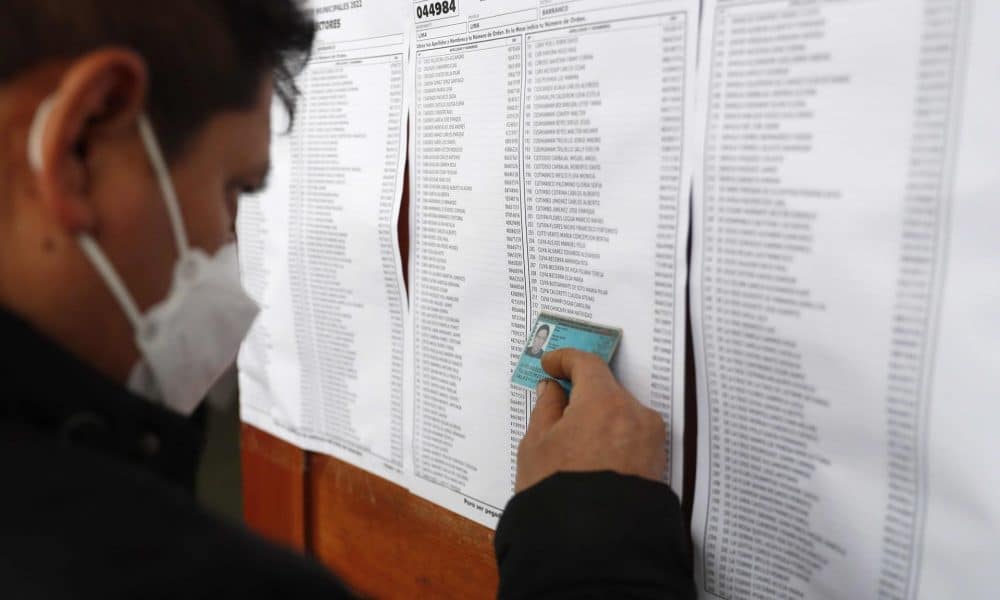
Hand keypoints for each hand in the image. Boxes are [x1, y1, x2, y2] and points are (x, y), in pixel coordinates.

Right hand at [515, 348, 666, 492]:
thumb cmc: (559, 495)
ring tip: (571, 441)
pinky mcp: (656, 464)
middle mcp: (635, 415)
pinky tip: (591, 457)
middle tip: (557, 406)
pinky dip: (612, 438)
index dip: (565, 360)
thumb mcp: (536, 446)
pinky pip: (631, 438)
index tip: (551, 365)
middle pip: (607, 390)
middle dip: (582, 395)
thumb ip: (546, 409)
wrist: (593, 548)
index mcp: (604, 403)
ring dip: (598, 418)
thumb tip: (552, 390)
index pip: (587, 365)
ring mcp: (650, 441)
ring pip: (620, 415)